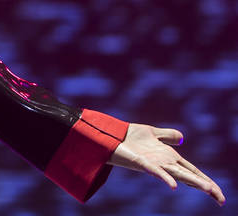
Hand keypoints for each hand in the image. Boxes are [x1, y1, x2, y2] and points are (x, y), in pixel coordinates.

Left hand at [109, 123, 224, 205]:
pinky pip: (156, 171)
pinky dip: (165, 178)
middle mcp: (164, 163)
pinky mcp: (143, 162)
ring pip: (178, 175)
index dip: (205, 180)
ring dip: (193, 182)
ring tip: (209, 190)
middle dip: (205, 186)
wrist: (111, 135)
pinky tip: (174, 186)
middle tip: (221, 199)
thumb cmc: (130, 136)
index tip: (218, 193)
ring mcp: (155, 164)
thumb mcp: (153, 132)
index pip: (192, 170)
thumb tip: (181, 138)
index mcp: (169, 157)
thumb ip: (167, 135)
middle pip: (189, 176)